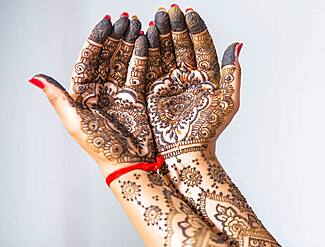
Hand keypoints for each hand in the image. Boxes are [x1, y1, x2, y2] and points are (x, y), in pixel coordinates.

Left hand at [29, 14, 154, 173]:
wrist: (127, 162)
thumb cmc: (99, 146)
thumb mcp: (75, 121)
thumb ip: (58, 98)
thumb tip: (34, 77)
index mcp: (83, 93)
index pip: (88, 59)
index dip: (97, 40)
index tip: (106, 23)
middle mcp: (100, 89)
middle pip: (107, 56)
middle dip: (116, 36)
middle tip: (126, 19)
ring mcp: (119, 92)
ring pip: (123, 60)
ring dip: (130, 42)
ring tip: (137, 25)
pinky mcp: (137, 96)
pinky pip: (139, 72)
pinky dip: (143, 57)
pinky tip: (146, 42)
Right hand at [146, 6, 242, 157]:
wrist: (186, 149)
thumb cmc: (209, 129)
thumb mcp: (227, 100)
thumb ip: (231, 72)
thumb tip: (237, 45)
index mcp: (207, 77)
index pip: (202, 46)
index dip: (196, 29)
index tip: (190, 13)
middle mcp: (189, 76)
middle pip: (182, 45)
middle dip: (176, 27)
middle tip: (169, 10)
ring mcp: (171, 81)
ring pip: (166, 52)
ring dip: (162, 34)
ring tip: (157, 17)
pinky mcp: (154, 89)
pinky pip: (151, 66)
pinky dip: (149, 51)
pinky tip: (147, 35)